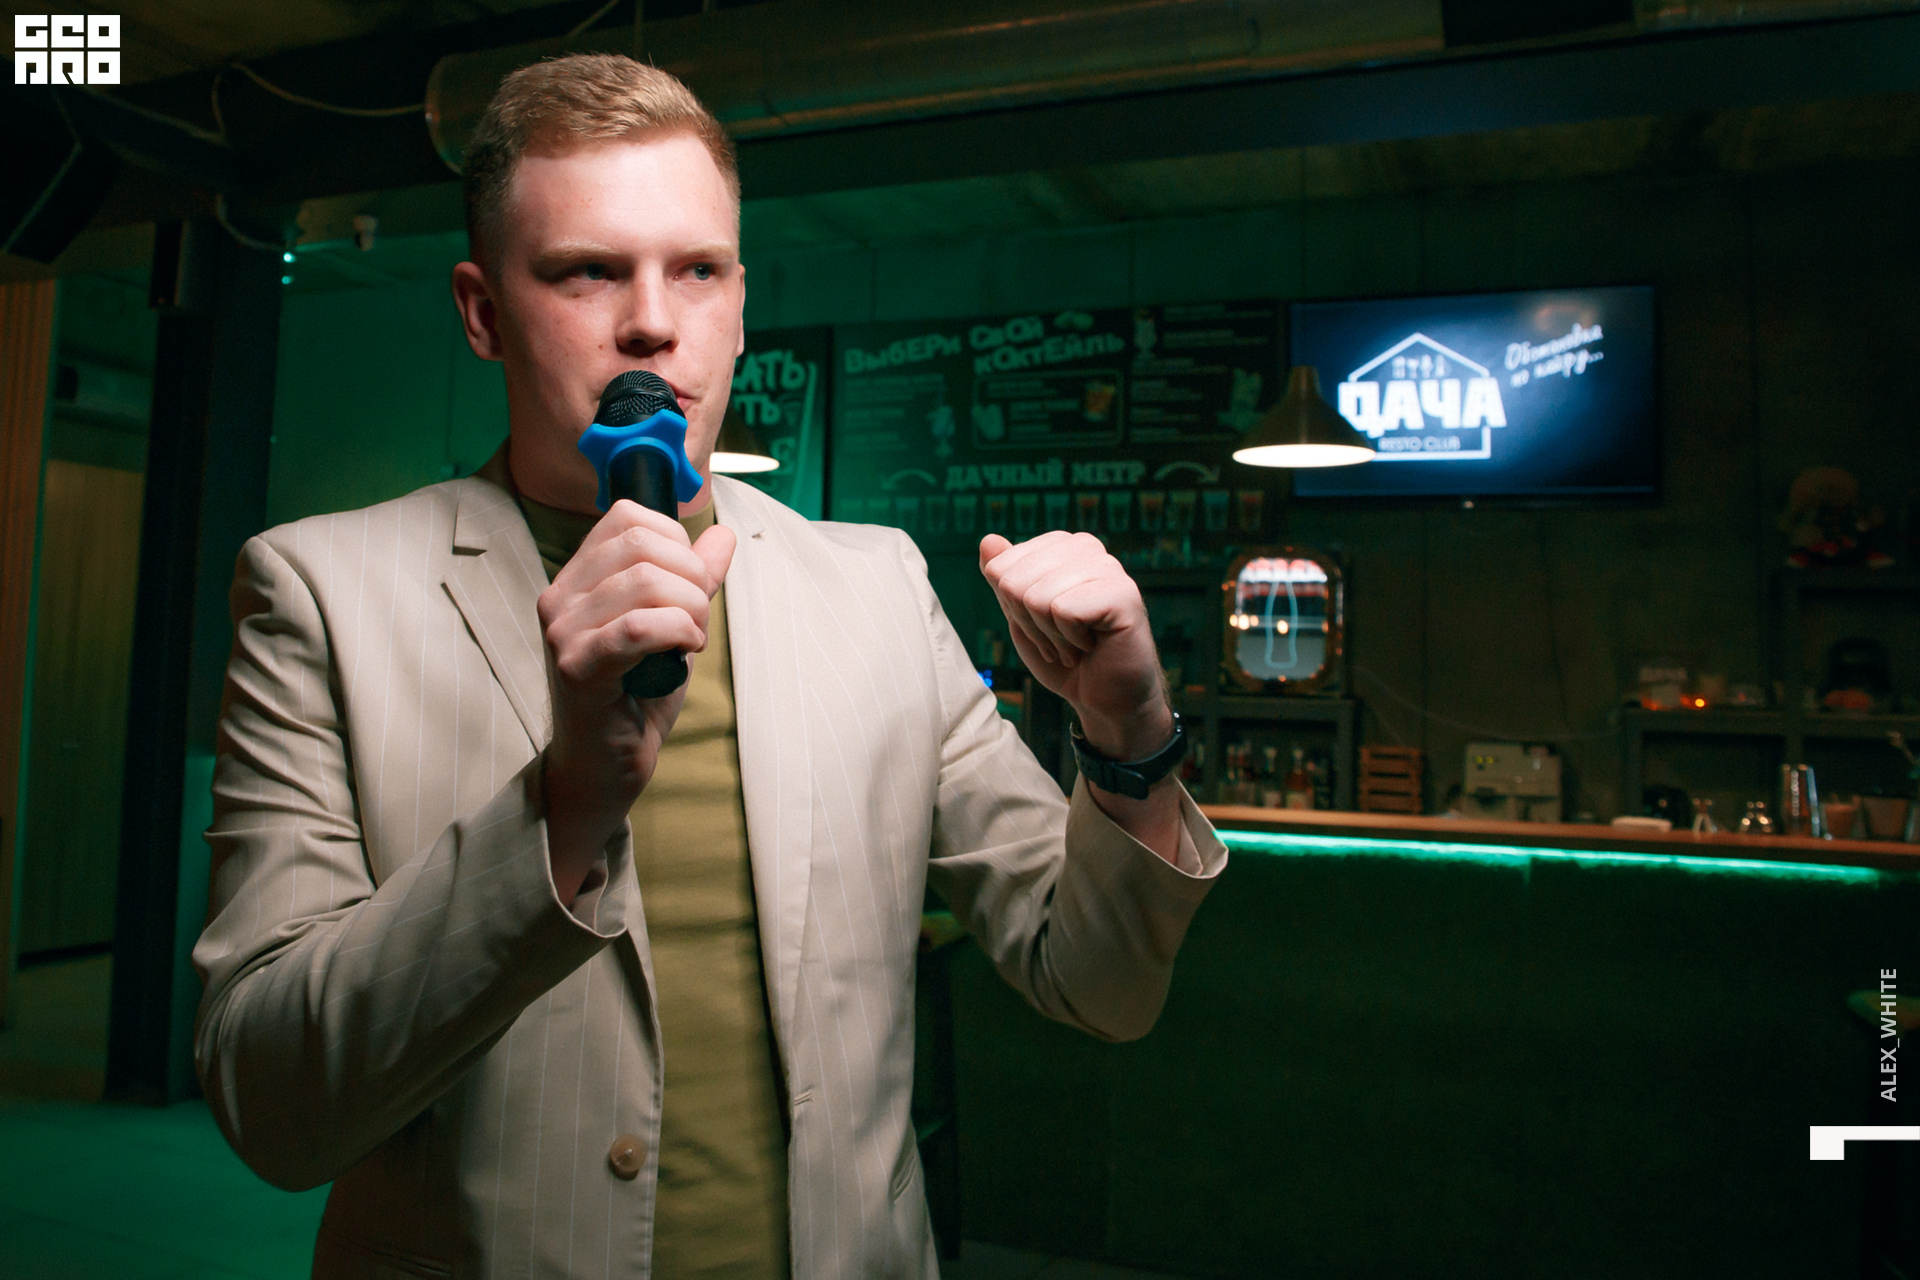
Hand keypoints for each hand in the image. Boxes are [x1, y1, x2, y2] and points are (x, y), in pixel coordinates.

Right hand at [538, 500, 735, 900]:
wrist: (607, 765)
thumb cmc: (636, 694)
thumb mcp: (672, 625)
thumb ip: (694, 579)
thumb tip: (723, 535)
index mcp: (577, 578)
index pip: (627, 517)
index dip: (675, 541)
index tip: (691, 583)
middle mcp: (559, 597)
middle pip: (641, 545)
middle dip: (691, 577)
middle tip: (698, 619)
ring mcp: (563, 632)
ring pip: (646, 582)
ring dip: (691, 609)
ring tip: (692, 641)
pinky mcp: (577, 667)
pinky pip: (638, 627)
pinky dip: (677, 631)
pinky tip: (685, 650)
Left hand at [979, 531, 1170, 760]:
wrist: (1107, 700)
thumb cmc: (1065, 657)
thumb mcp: (1021, 617)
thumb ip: (1004, 579)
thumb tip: (987, 539)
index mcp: (1059, 546)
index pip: (999, 568)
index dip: (1012, 609)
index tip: (1043, 626)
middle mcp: (1085, 547)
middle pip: (1013, 581)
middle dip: (1029, 625)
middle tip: (1061, 640)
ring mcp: (1107, 566)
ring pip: (1036, 597)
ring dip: (1051, 636)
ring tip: (1077, 644)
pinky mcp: (1123, 593)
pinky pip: (1064, 611)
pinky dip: (1071, 640)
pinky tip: (1093, 644)